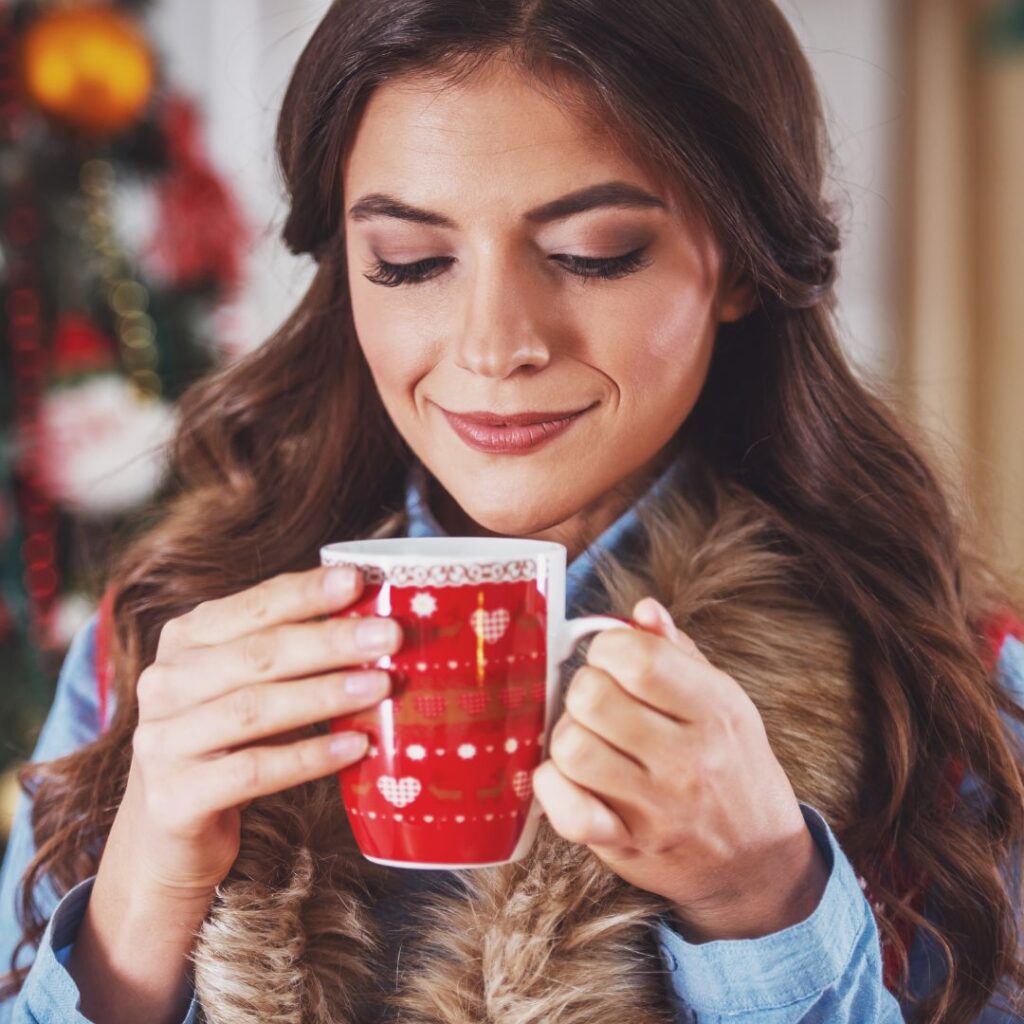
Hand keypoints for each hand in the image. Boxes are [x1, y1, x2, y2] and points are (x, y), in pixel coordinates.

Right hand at [115, 564, 401, 899]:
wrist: (168, 832)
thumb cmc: (225, 742)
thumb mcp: (246, 686)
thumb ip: (291, 652)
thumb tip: (374, 622)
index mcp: (185, 640)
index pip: (252, 607)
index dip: (305, 593)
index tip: (358, 580)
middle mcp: (166, 684)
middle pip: (257, 655)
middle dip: (329, 641)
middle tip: (388, 636)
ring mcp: (164, 742)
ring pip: (254, 709)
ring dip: (325, 695)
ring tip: (380, 686)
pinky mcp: (175, 798)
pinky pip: (253, 771)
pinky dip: (309, 757)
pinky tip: (354, 746)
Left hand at [532, 597, 828, 942]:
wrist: (759, 860)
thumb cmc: (732, 765)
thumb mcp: (723, 700)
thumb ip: (677, 652)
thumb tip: (641, 610)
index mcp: (714, 708)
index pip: (637, 658)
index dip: (607, 648)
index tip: (611, 659)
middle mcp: (688, 758)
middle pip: (592, 697)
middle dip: (582, 689)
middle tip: (596, 702)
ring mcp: (657, 807)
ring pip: (571, 748)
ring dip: (566, 737)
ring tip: (587, 740)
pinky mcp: (628, 846)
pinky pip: (567, 811)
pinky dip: (553, 789)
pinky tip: (568, 778)